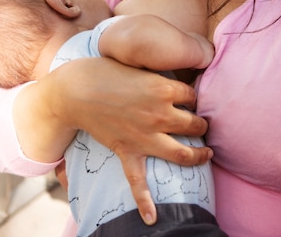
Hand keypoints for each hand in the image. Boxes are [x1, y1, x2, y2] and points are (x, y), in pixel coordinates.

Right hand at [48, 57, 212, 224]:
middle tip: (201, 123)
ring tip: (207, 154)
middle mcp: (160, 114)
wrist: (73, 91)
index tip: (189, 96)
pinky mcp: (128, 151)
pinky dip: (144, 200)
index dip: (193, 95)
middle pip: (195, 123)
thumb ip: (157, 72)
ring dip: (199, 155)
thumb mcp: (137, 62)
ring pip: (183, 153)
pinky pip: (138, 181)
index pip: (193, 95)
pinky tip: (152, 217)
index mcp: (164, 88)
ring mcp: (145, 136)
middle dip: (201, 123)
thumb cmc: (103, 70)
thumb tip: (173, 72)